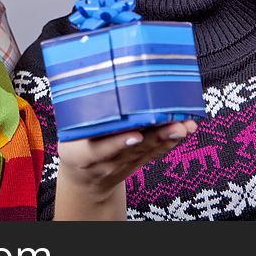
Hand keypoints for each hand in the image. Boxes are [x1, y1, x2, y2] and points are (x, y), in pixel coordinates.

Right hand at [57, 119, 197, 204]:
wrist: (84, 179)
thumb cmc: (75, 143)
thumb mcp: (68, 132)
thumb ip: (78, 111)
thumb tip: (90, 75)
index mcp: (83, 154)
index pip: (100, 150)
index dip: (118, 143)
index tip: (135, 134)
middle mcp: (106, 162)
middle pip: (134, 149)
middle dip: (157, 136)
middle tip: (176, 125)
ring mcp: (124, 164)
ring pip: (149, 151)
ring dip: (169, 137)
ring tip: (186, 125)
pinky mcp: (138, 163)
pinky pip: (156, 153)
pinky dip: (171, 141)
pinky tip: (185, 129)